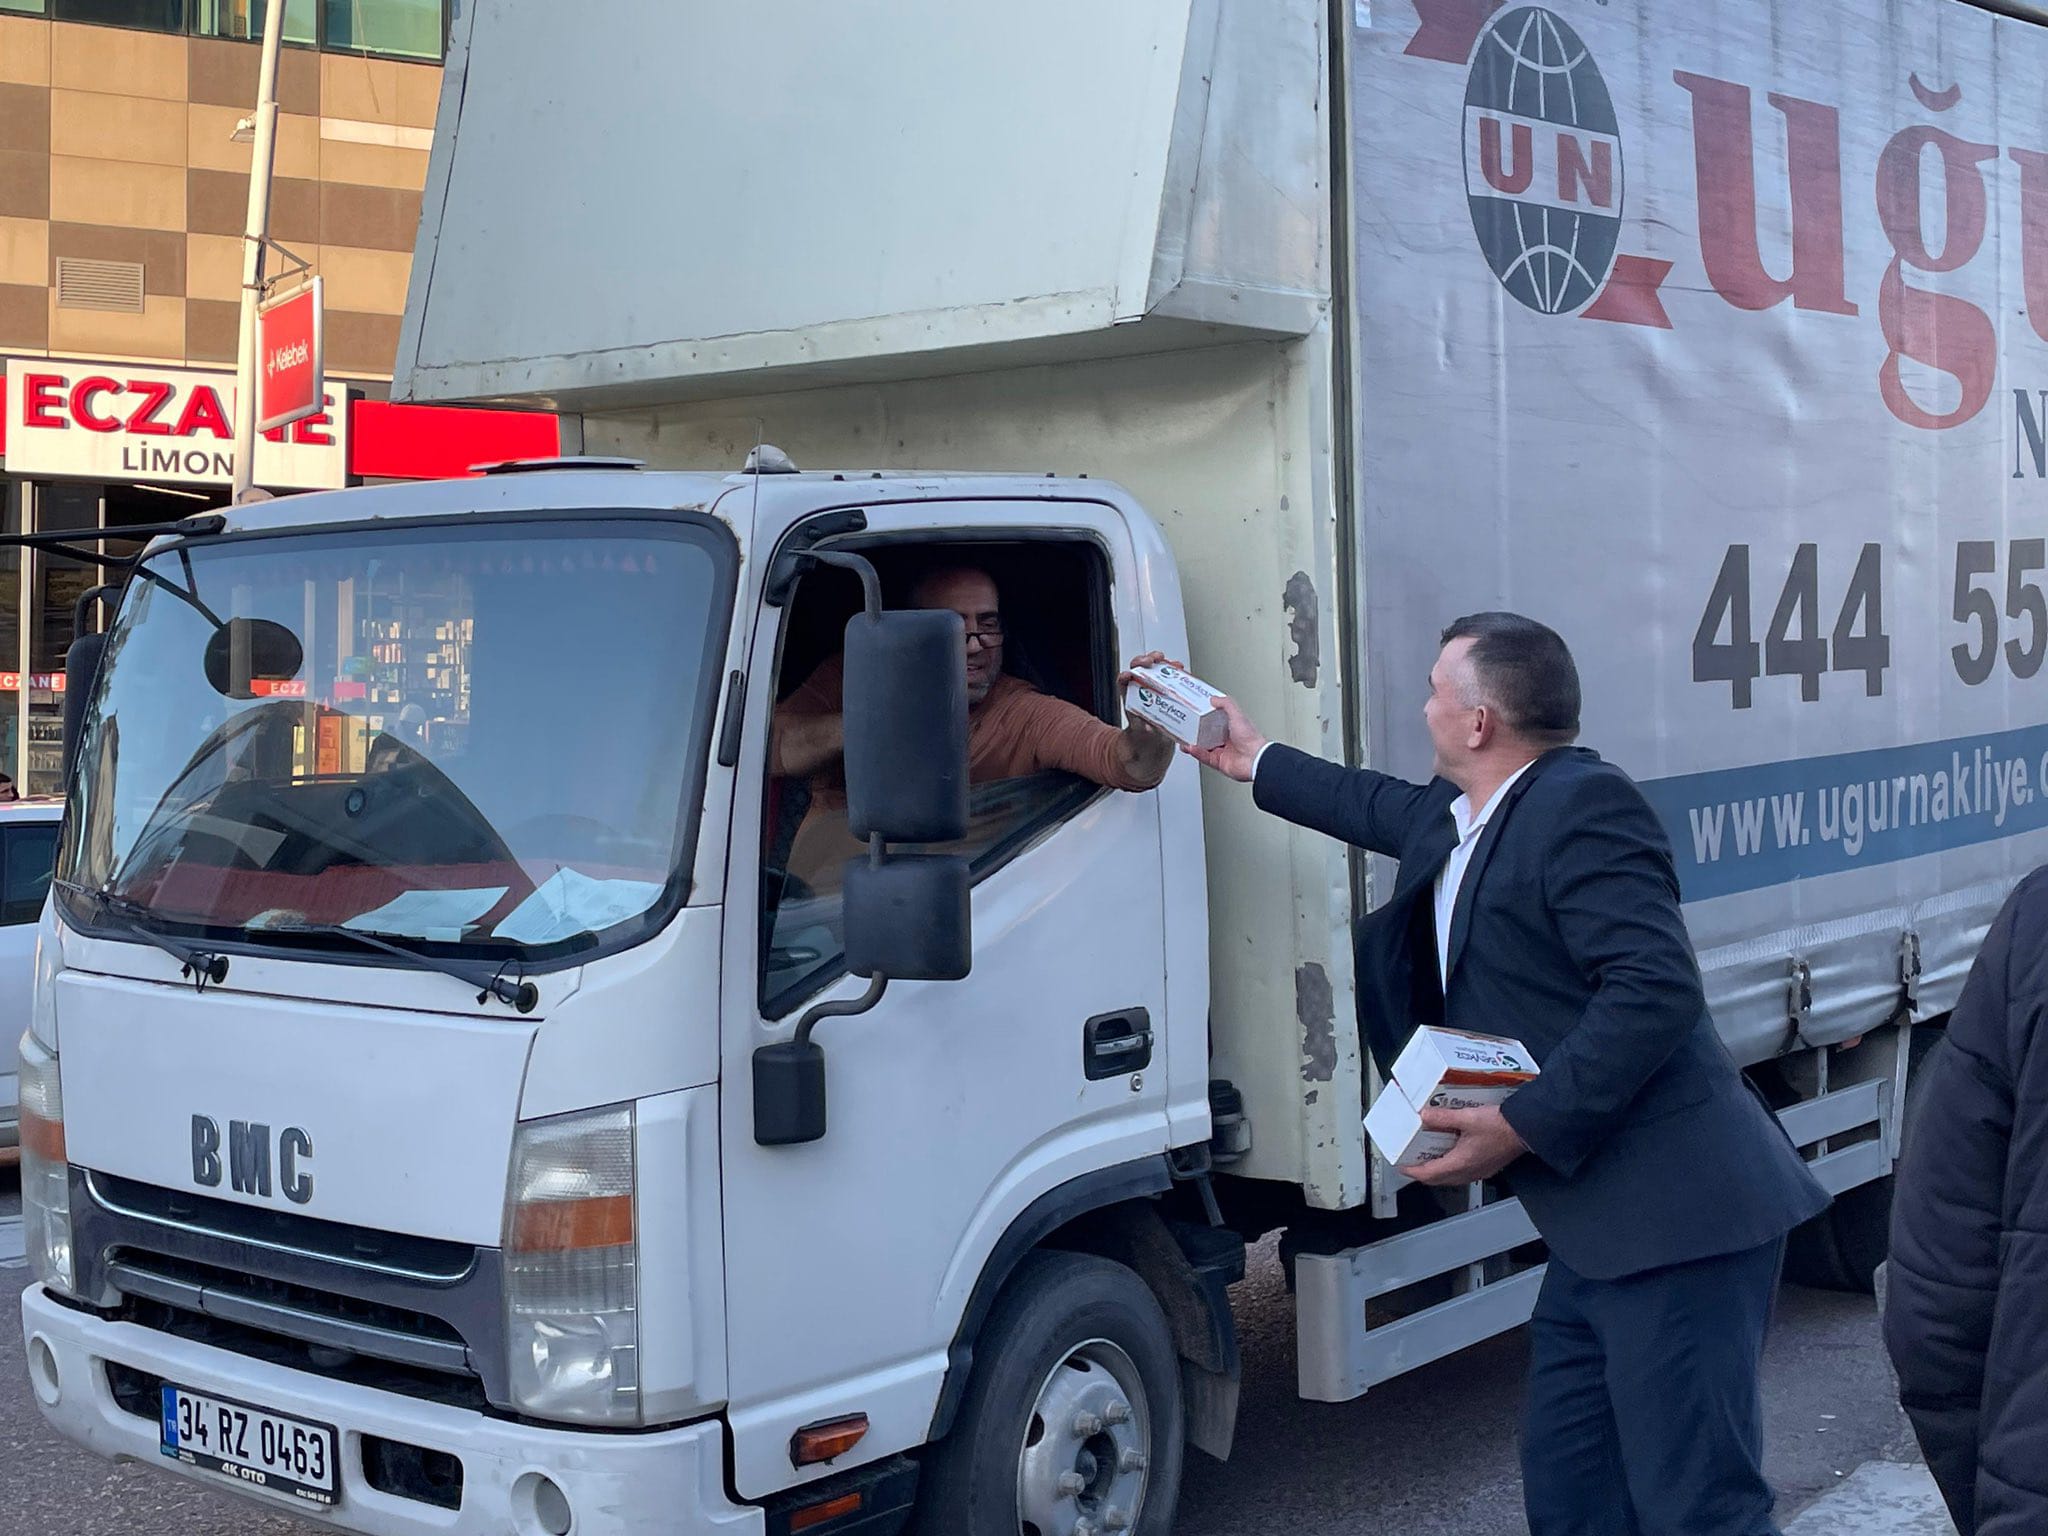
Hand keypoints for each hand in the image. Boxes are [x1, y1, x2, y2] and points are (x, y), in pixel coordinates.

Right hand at [1120, 653, 1268, 782]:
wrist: (1255, 759)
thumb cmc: (1251, 738)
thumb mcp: (1237, 714)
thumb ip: (1226, 704)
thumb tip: (1214, 698)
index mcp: (1231, 727)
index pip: (1214, 719)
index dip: (1203, 715)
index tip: (1193, 711)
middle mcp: (1226, 739)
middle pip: (1205, 733)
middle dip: (1194, 730)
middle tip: (1184, 725)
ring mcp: (1221, 751)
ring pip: (1202, 746)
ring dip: (1191, 742)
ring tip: (1182, 737)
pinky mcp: (1218, 762)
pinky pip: (1203, 757)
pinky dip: (1196, 752)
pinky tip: (1190, 747)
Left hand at [1399, 1104, 1527, 1185]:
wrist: (1526, 1129)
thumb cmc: (1501, 1127)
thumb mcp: (1467, 1117)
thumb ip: (1443, 1117)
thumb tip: (1424, 1116)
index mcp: (1461, 1163)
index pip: (1429, 1174)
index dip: (1412, 1171)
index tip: (1402, 1166)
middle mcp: (1469, 1171)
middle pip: (1438, 1179)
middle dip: (1422, 1172)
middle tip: (1411, 1162)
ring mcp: (1479, 1171)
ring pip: (1451, 1178)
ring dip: (1437, 1170)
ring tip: (1427, 1157)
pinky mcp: (1486, 1167)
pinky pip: (1462, 1173)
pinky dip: (1450, 1167)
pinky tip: (1450, 1153)